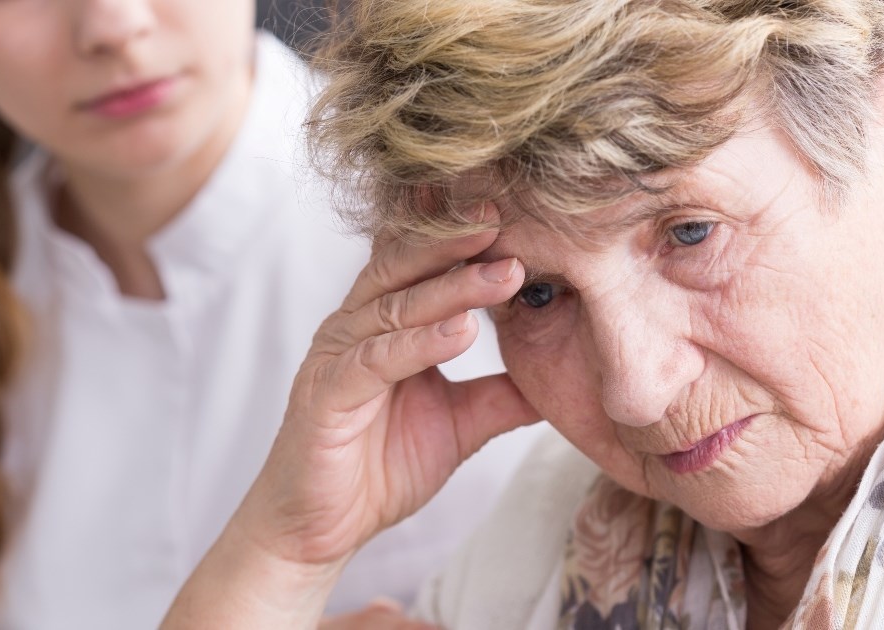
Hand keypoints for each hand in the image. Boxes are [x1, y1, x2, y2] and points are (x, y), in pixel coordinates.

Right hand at [163, 210, 539, 627]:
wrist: (321, 527)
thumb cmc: (379, 465)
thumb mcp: (461, 424)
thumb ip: (502, 394)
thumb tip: (562, 375)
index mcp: (384, 321)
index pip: (424, 262)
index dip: (468, 238)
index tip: (522, 217)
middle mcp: (357, 325)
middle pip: (409, 266)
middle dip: (461, 241)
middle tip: (512, 220)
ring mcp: (338, 355)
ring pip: (397, 306)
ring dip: (454, 287)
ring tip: (505, 273)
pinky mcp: (327, 393)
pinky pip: (376, 359)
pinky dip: (420, 343)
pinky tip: (461, 331)